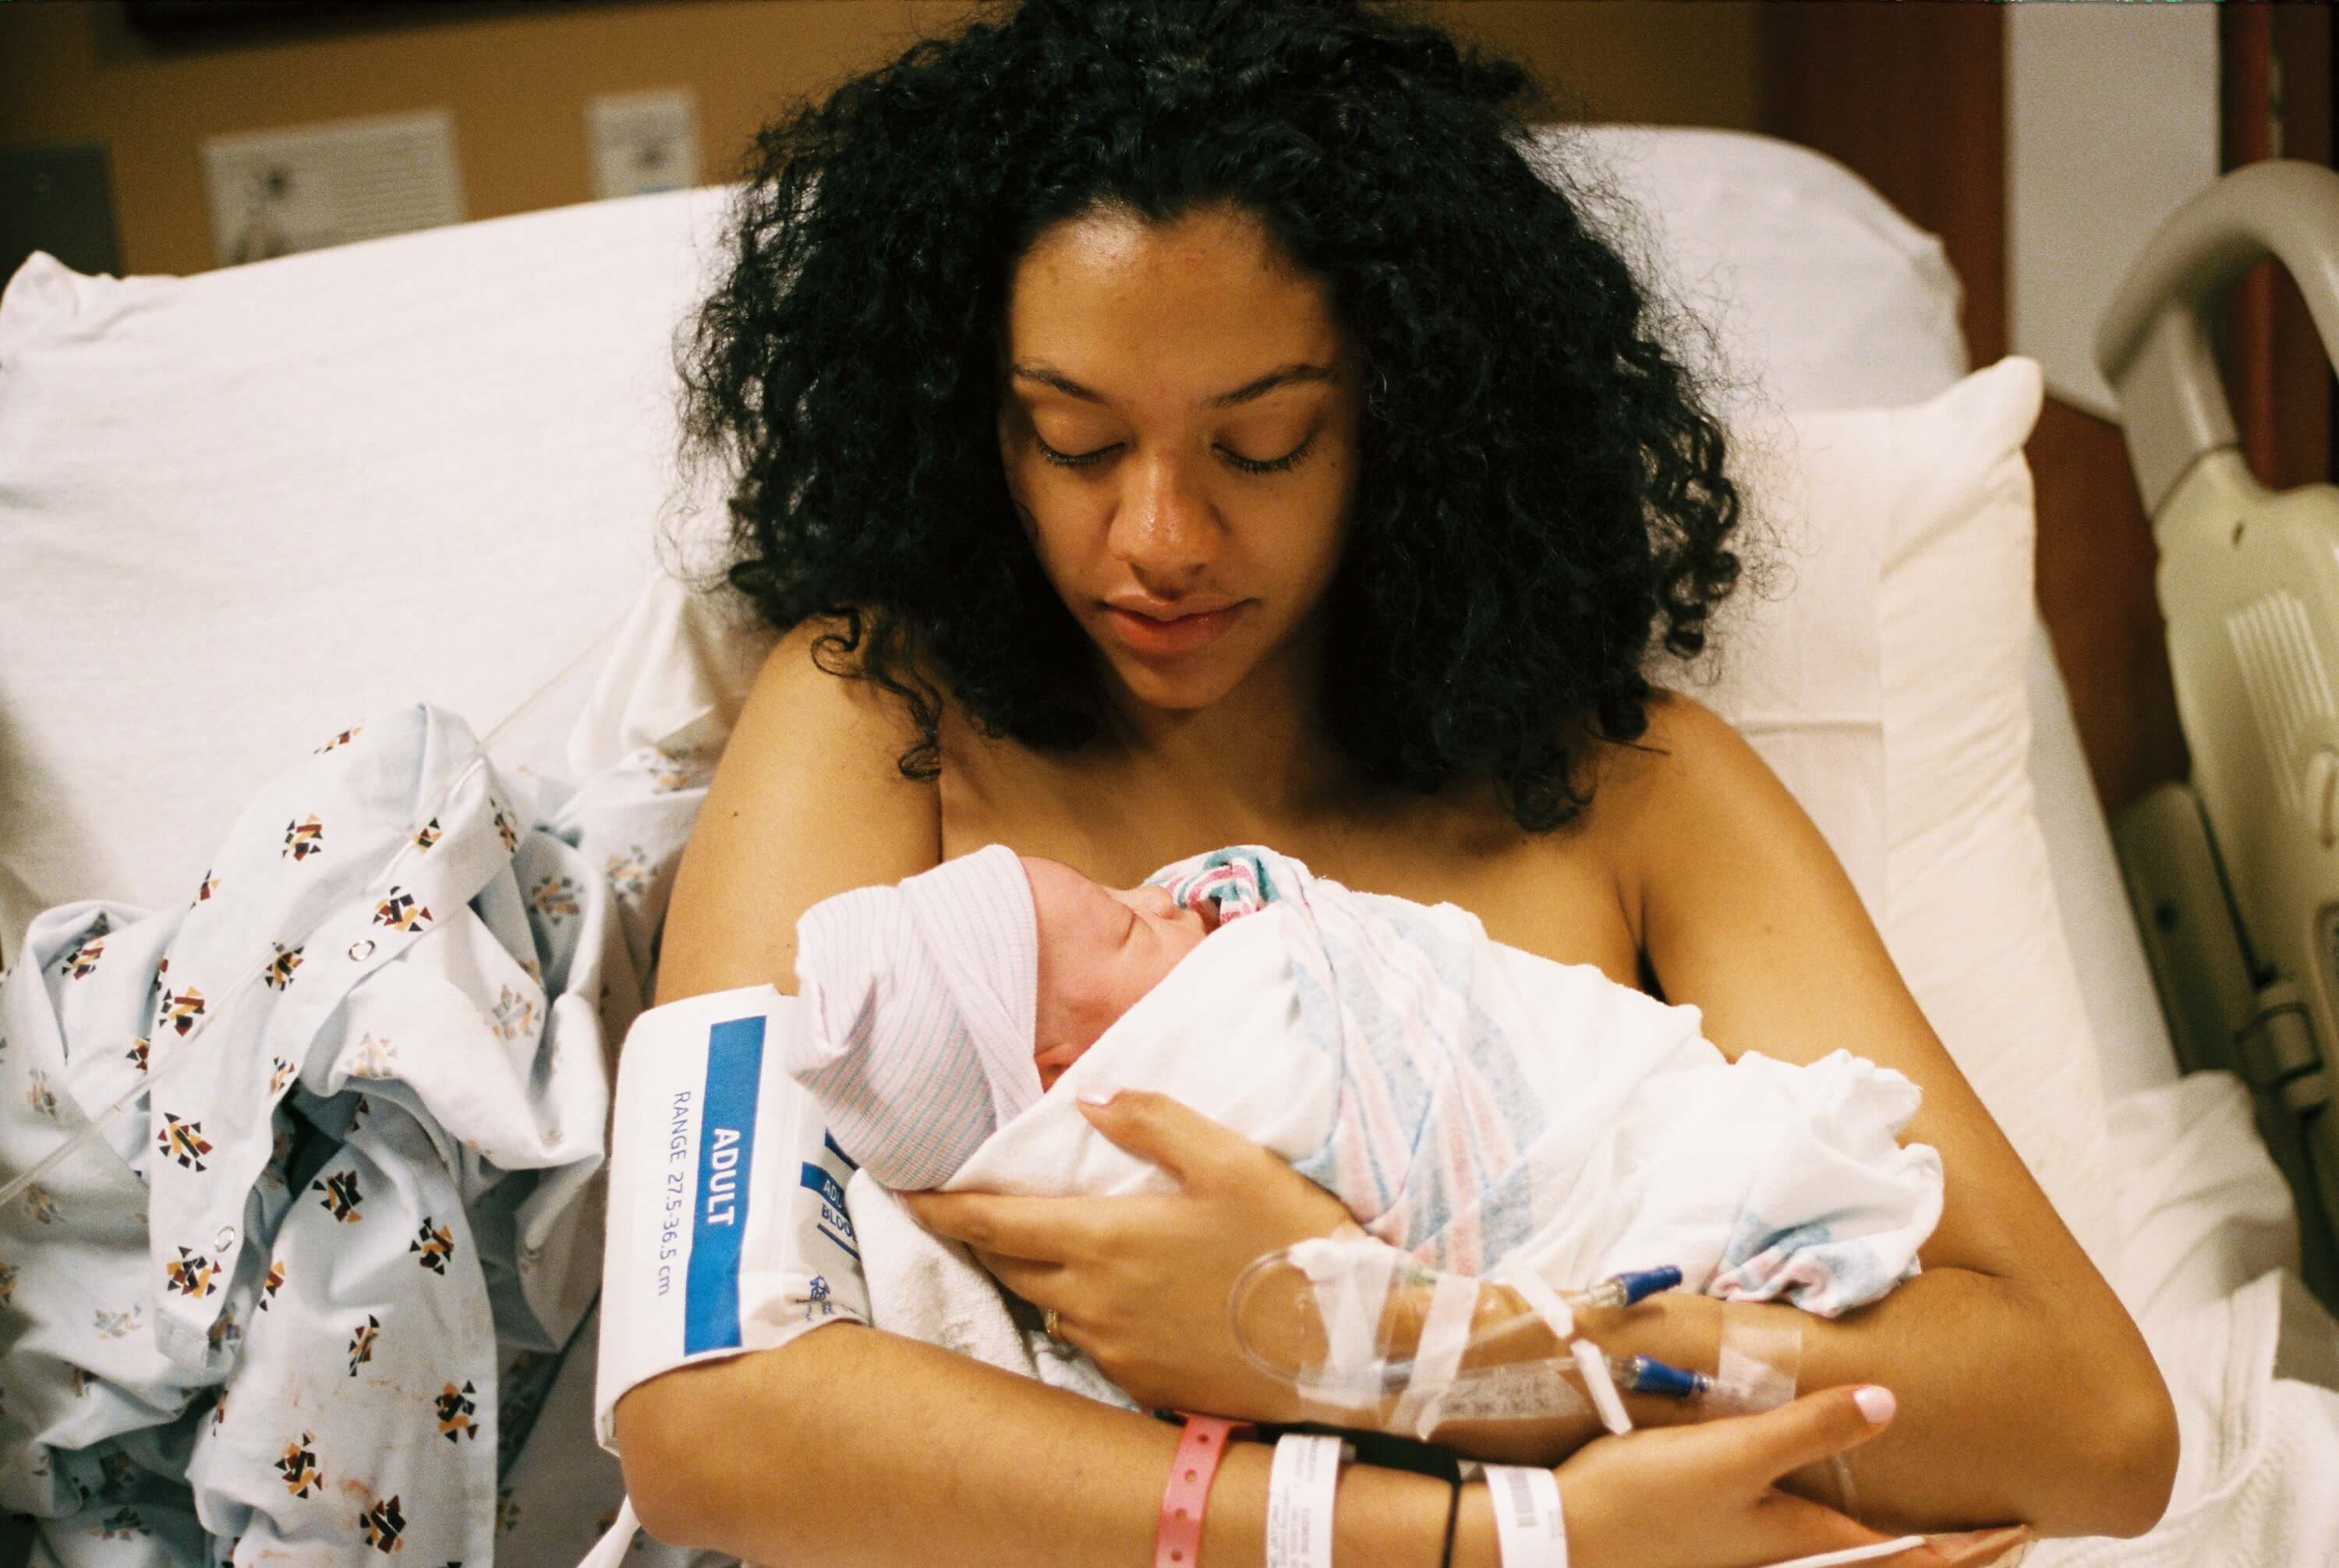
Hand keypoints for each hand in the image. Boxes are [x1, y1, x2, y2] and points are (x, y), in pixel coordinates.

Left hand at [898, 1088, 1355, 1420]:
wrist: (1343, 1345)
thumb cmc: (1288, 1244)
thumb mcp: (1230, 1160)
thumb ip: (1154, 1123)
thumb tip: (1092, 1102)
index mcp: (1102, 1242)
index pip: (991, 1222)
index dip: (941, 1204)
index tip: (903, 1188)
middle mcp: (1092, 1302)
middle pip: (1008, 1264)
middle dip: (981, 1233)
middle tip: (969, 1206)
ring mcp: (1116, 1350)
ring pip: (1047, 1304)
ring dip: (1034, 1271)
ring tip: (1043, 1241)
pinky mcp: (1143, 1383)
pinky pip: (1089, 1341)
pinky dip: (1081, 1310)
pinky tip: (1111, 1292)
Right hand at [1553, 1385, 2031, 1567]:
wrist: (1562, 1536)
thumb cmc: (1647, 1499)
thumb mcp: (1732, 1456)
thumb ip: (1808, 1427)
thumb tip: (1890, 1402)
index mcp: (1805, 1539)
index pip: (1916, 1554)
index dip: (1975, 1544)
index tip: (2026, 1526)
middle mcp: (1790, 1554)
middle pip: (1892, 1560)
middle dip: (1950, 1549)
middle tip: (1999, 1526)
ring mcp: (1756, 1552)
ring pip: (1853, 1551)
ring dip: (1901, 1541)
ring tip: (1937, 1518)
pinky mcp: (1723, 1537)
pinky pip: (1811, 1538)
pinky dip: (1848, 1528)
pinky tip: (1834, 1502)